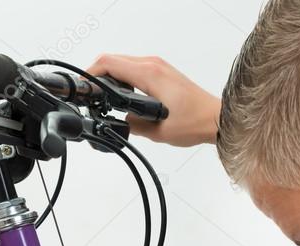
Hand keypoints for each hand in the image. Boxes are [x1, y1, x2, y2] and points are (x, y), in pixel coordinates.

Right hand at [86, 54, 221, 146]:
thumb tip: (120, 122)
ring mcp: (158, 66)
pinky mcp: (162, 71)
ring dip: (110, 76)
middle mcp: (153, 64)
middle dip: (97, 75)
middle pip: (113, 60)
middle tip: (91, 95)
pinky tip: (122, 95)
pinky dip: (123, 78)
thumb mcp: (157, 131)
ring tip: (103, 96)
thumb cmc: (195, 122)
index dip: (90, 73)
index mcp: (149, 74)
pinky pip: (134, 68)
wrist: (216, 119)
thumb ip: (132, 125)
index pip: (109, 63)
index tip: (83, 87)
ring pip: (123, 63)